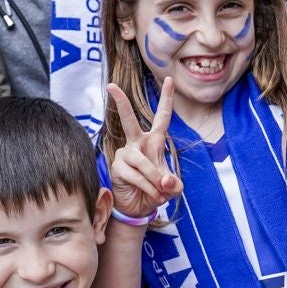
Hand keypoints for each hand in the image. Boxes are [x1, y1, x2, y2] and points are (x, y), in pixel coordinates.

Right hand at [105, 79, 180, 219]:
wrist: (139, 208)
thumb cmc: (156, 191)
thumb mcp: (172, 188)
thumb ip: (174, 183)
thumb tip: (165, 181)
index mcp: (153, 141)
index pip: (162, 117)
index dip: (166, 99)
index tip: (169, 79)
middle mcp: (136, 143)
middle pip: (128, 120)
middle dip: (121, 102)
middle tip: (112, 86)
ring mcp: (125, 154)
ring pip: (142, 162)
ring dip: (154, 180)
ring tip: (161, 194)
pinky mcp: (117, 167)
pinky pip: (136, 175)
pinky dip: (147, 187)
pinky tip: (152, 196)